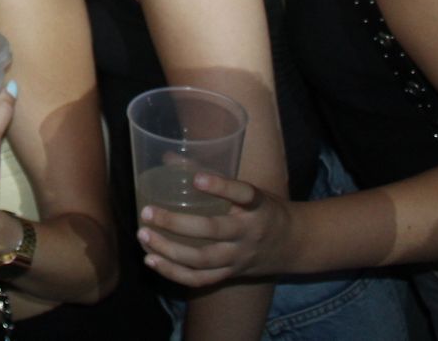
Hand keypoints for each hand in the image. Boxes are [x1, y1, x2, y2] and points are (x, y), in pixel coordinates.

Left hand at [136, 171, 290, 285]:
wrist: (293, 245)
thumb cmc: (262, 209)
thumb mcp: (249, 190)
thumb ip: (212, 174)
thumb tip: (168, 157)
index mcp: (257, 206)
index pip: (244, 194)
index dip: (222, 187)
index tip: (198, 179)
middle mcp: (248, 233)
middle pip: (213, 231)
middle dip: (177, 224)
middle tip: (147, 212)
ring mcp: (239, 257)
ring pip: (203, 260)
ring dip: (169, 250)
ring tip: (144, 235)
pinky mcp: (230, 274)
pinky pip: (201, 280)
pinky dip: (174, 273)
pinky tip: (151, 261)